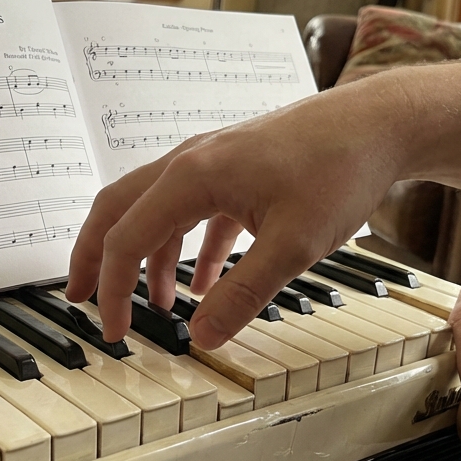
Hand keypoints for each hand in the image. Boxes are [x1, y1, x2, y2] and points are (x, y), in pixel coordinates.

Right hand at [66, 79, 411, 344]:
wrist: (380, 122)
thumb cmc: (339, 169)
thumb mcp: (292, 245)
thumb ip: (242, 294)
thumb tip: (199, 337)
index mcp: (191, 176)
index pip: (127, 238)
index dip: (113, 291)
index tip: (114, 333)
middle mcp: (190, 161)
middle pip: (118, 210)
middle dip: (96, 259)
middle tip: (81, 300)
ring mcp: (212, 161)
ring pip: (154, 210)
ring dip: (145, 257)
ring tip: (152, 305)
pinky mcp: (236, 168)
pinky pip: (194, 211)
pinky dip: (187, 248)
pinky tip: (204, 282)